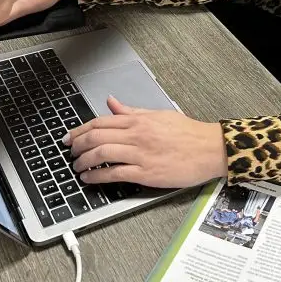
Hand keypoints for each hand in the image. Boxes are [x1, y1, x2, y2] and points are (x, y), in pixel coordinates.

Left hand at [63, 97, 226, 187]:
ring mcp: (141, 154)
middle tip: (70, 152)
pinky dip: (97, 176)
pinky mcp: (146, 173)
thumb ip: (132, 111)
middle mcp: (137, 134)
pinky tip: (90, 179)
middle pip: (97, 136)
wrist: (210, 149)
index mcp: (139, 119)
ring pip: (102, 154)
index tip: (70, 137)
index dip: (80, 130)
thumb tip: (112, 102)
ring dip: (84, 161)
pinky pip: (115, 173)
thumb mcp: (159, 115)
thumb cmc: (188, 133)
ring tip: (77, 167)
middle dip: (77, 145)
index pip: (101, 121)